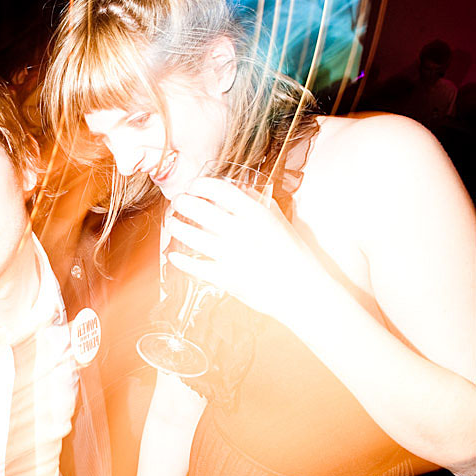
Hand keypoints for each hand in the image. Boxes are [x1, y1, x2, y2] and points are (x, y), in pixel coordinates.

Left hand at [165, 176, 324, 322]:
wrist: (304, 291)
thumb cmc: (294, 255)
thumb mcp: (279, 222)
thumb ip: (258, 203)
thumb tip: (237, 187)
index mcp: (257, 214)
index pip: (219, 189)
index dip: (200, 184)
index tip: (193, 186)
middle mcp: (242, 232)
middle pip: (198, 209)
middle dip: (182, 202)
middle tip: (178, 202)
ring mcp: (232, 256)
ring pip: (191, 236)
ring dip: (175, 227)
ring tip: (172, 223)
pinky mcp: (226, 278)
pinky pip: (195, 266)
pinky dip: (180, 260)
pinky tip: (173, 255)